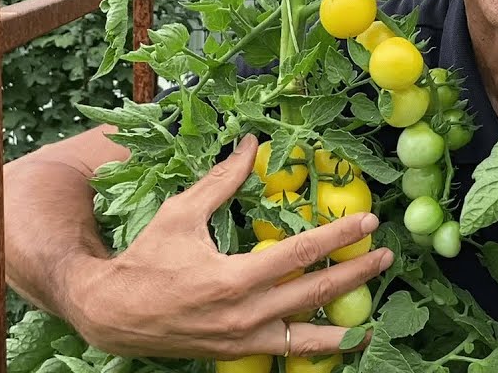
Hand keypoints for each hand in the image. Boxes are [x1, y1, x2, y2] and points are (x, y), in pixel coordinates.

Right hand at [63, 135, 393, 359]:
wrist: (111, 315)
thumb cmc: (145, 260)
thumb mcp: (181, 215)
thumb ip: (222, 181)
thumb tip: (251, 144)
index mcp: (233, 278)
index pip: (300, 254)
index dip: (338, 237)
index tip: (368, 223)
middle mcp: (245, 314)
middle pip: (316, 294)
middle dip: (356, 274)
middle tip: (386, 256)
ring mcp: (244, 339)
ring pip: (309, 338)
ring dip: (345, 324)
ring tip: (373, 315)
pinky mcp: (239, 352)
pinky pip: (288, 352)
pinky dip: (317, 349)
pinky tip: (340, 340)